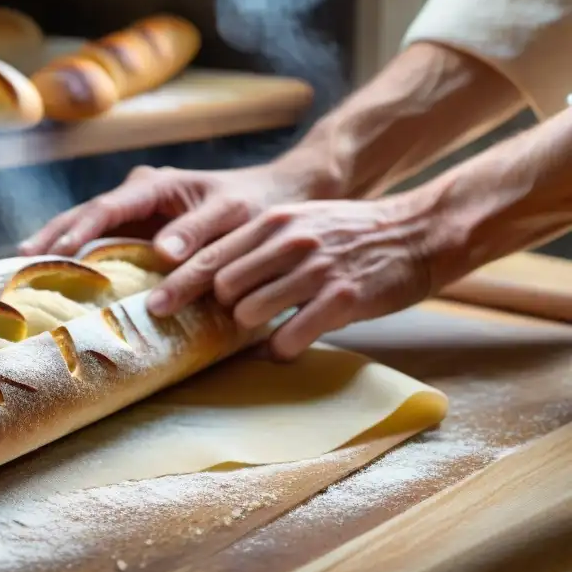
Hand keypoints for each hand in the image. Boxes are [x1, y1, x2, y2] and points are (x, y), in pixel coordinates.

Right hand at [19, 162, 329, 260]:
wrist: (276, 198)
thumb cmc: (256, 206)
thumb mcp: (232, 217)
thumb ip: (198, 233)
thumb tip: (161, 254)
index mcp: (157, 186)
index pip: (108, 208)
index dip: (79, 231)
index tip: (56, 253)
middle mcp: (139, 194)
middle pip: (85, 214)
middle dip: (52, 236)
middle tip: (20, 262)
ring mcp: (136, 211)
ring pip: (87, 226)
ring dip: (59, 244)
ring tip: (26, 267)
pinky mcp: (141, 230)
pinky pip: (103, 241)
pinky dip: (80, 255)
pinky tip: (59, 274)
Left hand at [147, 192, 442, 358]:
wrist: (417, 233)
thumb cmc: (349, 234)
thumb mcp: (299, 222)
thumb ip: (258, 243)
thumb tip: (214, 277)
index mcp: (272, 222)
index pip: (211, 256)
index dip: (178, 284)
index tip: (155, 306)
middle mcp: (289, 243)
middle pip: (224, 287)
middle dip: (219, 310)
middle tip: (230, 319)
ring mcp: (315, 270)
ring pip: (251, 312)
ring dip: (250, 329)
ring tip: (266, 327)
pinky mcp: (342, 299)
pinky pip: (290, 337)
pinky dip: (281, 348)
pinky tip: (288, 344)